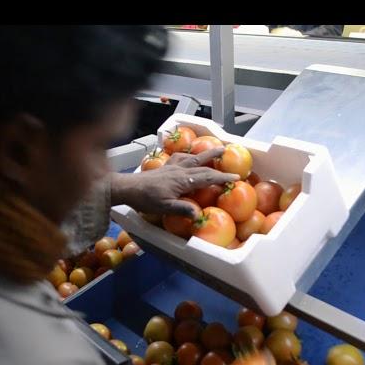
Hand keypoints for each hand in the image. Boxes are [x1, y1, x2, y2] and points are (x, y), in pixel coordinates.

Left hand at [111, 148, 238, 218]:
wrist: (128, 188)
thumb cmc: (146, 199)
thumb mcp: (165, 208)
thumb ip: (182, 209)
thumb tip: (199, 214)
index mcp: (182, 180)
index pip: (206, 177)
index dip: (222, 177)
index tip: (235, 177)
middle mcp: (179, 170)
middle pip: (202, 163)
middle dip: (217, 159)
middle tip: (229, 154)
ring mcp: (172, 167)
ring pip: (193, 157)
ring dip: (205, 153)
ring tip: (216, 149)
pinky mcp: (165, 167)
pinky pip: (181, 157)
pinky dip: (189, 154)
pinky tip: (190, 155)